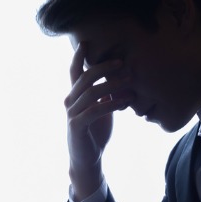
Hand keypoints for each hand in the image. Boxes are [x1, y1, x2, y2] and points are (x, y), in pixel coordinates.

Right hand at [66, 43, 132, 200]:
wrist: (87, 159)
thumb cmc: (95, 133)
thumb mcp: (103, 109)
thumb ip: (106, 94)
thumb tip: (121, 77)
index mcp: (75, 96)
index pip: (74, 72)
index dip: (78, 56)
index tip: (86, 41)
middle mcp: (70, 102)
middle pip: (84, 78)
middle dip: (104, 67)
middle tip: (122, 62)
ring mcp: (72, 114)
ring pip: (91, 92)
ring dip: (112, 85)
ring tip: (130, 81)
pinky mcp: (77, 126)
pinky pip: (95, 110)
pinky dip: (112, 103)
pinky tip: (126, 101)